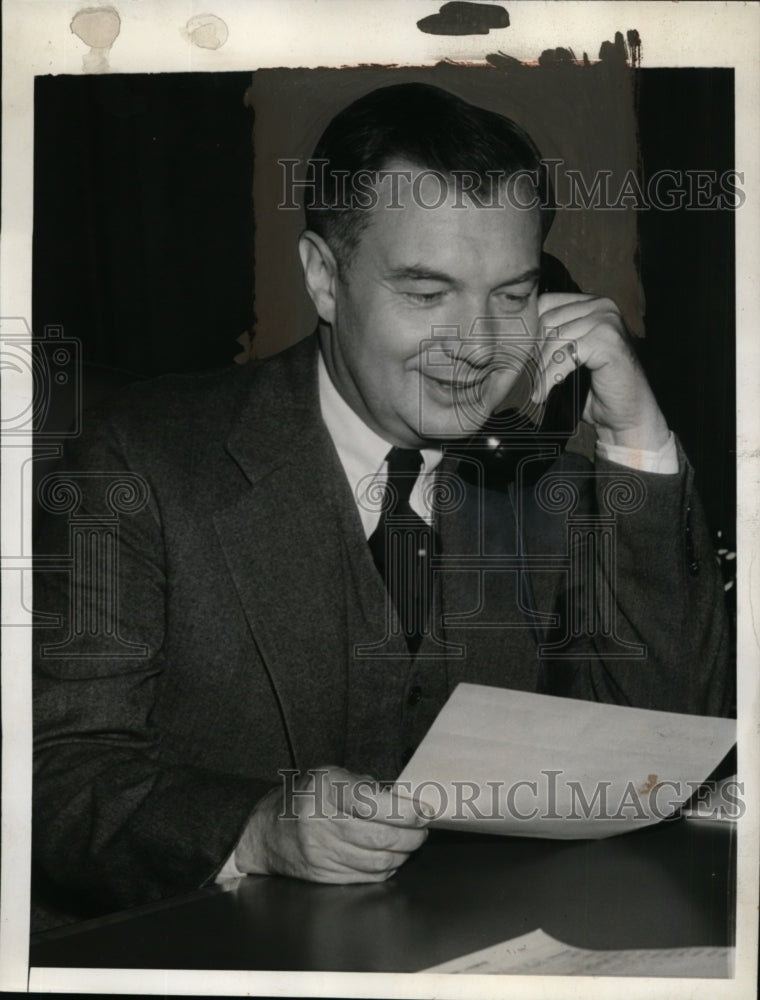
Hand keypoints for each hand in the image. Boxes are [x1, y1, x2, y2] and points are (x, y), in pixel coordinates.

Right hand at [234, 766, 430, 883]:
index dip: (405, 810)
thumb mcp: (331, 776)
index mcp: (324, 790)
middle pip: (379, 837)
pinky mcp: (323, 875)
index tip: (425, 810)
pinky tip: (391, 856)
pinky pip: (366, 876)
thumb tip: (403, 800)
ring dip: (403, 853)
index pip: (372, 803)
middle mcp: (320, 822)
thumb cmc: (305, 798)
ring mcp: (321, 852)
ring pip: (377, 860)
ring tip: (410, 842)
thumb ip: (364, 786)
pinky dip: (386, 868)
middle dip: (411, 835)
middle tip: (423, 828)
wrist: (266, 831)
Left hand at [533, 293, 669, 451]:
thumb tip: (511, 337)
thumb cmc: (595, 388)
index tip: (525, 359)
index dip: (531, 333)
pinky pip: (565, 355)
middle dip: (535, 352)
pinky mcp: (608, 341)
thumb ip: (550, 339)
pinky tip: (544, 393)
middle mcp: (602, 306)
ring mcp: (607, 321)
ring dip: (541, 368)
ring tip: (538, 388)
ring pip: (554, 338)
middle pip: (547, 320)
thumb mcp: (569, 355)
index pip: (545, 304)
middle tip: (532, 377)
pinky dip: (550, 377)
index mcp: (591, 304)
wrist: (627, 414)